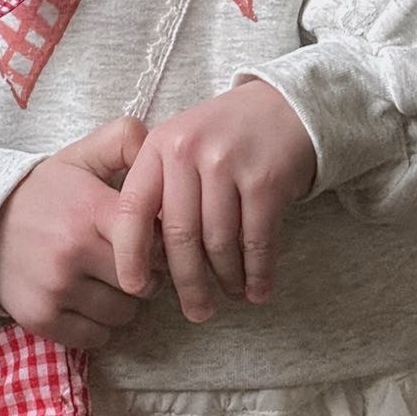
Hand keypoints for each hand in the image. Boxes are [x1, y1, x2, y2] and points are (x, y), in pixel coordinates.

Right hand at [0, 115, 167, 350]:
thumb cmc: (45, 192)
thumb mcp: (81, 156)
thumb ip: (124, 140)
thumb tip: (157, 142)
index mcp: (89, 210)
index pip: (153, 240)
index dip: (159, 242)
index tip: (151, 237)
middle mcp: (73, 251)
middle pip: (143, 282)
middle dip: (146, 274)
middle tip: (131, 261)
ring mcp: (56, 288)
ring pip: (123, 313)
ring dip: (124, 302)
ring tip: (109, 280)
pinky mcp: (41, 318)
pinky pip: (97, 337)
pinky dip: (100, 325)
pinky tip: (89, 300)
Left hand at [109, 80, 316, 322]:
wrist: (287, 105)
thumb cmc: (226, 135)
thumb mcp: (183, 144)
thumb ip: (162, 189)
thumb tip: (149, 259)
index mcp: (160, 145)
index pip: (133, 209)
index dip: (129, 254)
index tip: (133, 287)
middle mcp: (190, 150)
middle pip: (180, 236)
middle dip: (187, 283)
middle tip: (196, 310)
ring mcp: (229, 164)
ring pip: (218, 244)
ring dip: (226, 279)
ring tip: (229, 293)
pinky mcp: (266, 180)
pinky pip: (256, 242)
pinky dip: (257, 273)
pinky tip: (257, 289)